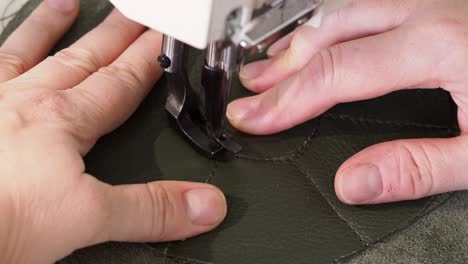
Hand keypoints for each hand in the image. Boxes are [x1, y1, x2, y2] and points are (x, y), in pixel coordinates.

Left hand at [0, 1, 225, 262]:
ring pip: (26, 53)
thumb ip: (149, 209)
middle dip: (114, 35)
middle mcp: (23, 103)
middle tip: (133, 14)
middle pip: (82, 59)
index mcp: (61, 121)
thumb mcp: (87, 220)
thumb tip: (204, 205)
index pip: (119, 82)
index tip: (164, 38)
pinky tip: (2, 47)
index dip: (146, 58)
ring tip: (65, 4)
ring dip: (49, 27)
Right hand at [227, 0, 467, 204]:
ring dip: (298, 44)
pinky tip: (318, 41)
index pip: (335, 72)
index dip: (286, 100)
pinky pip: (366, 9)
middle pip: (328, 36)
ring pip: (342, 13)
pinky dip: (330, 28)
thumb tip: (354, 182)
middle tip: (249, 96)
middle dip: (281, 71)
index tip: (253, 119)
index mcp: (438, 45)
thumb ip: (419, 168)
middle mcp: (429, 12)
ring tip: (268, 67)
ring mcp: (431, 3)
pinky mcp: (438, 8)